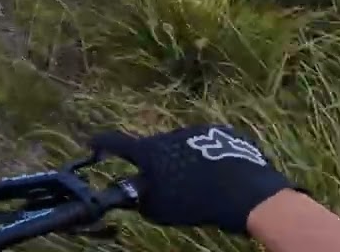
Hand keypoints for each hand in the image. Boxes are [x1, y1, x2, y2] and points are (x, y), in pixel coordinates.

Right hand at [92, 124, 299, 234]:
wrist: (248, 193)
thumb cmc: (197, 202)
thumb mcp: (160, 209)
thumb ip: (140, 198)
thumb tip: (134, 192)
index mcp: (150, 151)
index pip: (117, 143)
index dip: (101, 143)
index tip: (92, 142)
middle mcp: (171, 133)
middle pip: (155, 147)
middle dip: (156, 163)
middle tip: (166, 184)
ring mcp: (200, 130)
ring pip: (184, 146)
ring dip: (185, 160)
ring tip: (200, 185)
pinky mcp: (225, 133)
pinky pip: (209, 146)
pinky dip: (209, 158)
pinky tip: (220, 177)